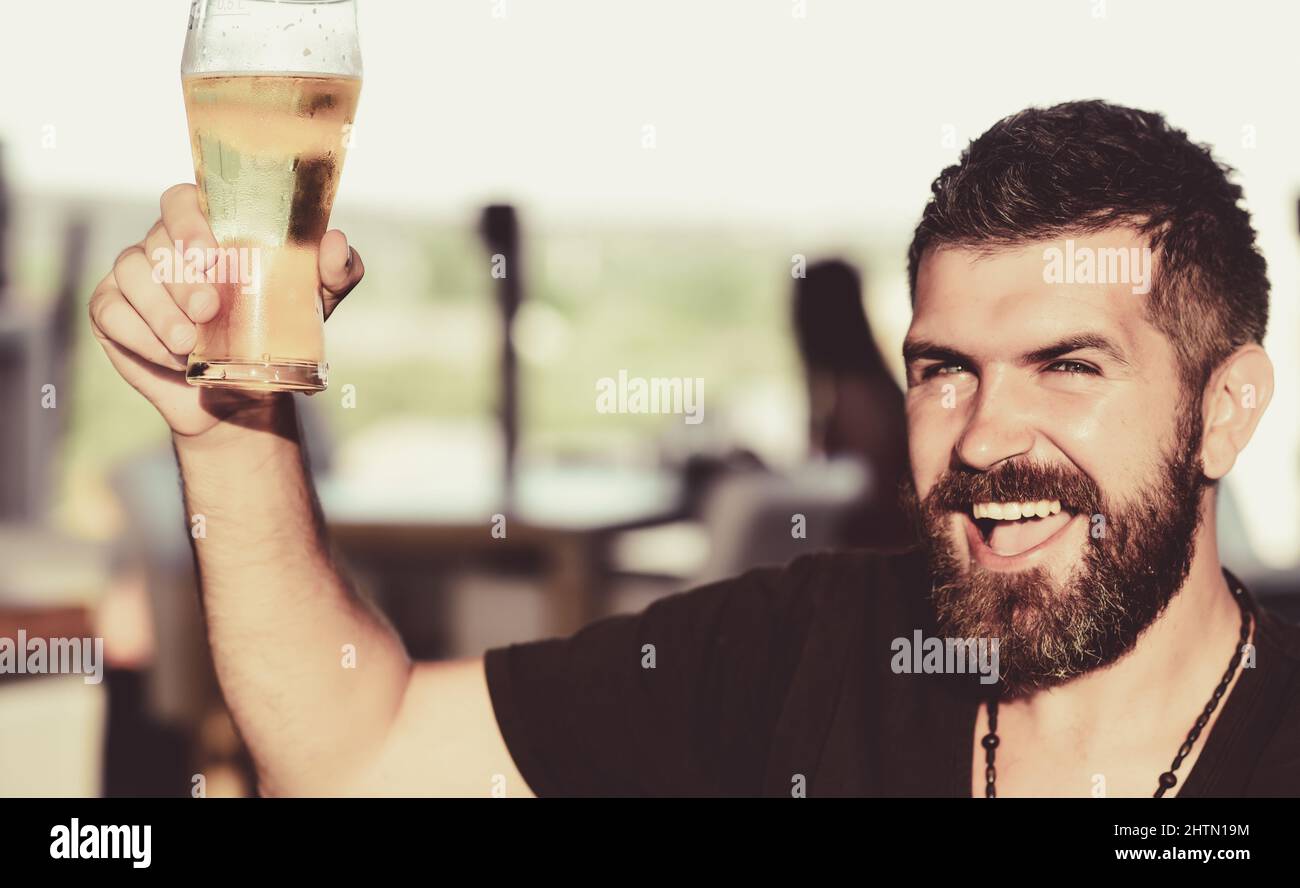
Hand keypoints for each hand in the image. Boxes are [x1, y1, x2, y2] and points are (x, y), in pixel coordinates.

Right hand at [88, 184, 364, 438]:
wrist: (244, 395)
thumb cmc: (278, 332)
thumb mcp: (317, 303)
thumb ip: (337, 270)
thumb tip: (335, 242)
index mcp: (208, 228)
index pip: (182, 200)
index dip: (189, 218)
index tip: (211, 250)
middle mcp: (165, 244)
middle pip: (158, 240)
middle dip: (181, 275)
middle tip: (209, 309)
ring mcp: (134, 276)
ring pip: (131, 273)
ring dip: (160, 309)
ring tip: (189, 342)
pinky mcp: (112, 311)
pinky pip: (112, 312)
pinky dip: (141, 335)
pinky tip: (171, 356)